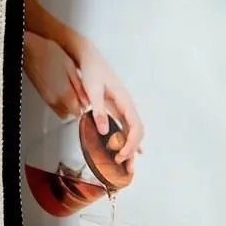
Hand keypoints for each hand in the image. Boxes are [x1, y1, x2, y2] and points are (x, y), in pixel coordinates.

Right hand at [23, 32, 88, 118]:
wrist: (30, 49)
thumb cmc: (49, 53)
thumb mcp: (70, 67)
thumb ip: (79, 87)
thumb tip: (87, 99)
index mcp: (64, 93)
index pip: (78, 112)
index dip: (85, 107)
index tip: (88, 100)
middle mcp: (54, 99)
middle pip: (69, 114)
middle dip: (77, 108)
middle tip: (81, 96)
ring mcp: (46, 97)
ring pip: (61, 111)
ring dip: (68, 106)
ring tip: (72, 92)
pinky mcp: (41, 94)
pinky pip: (53, 105)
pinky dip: (60, 102)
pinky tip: (62, 90)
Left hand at [72, 39, 143, 166]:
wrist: (89, 57)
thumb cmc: (92, 72)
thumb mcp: (93, 91)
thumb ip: (98, 110)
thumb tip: (103, 131)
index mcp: (125, 102)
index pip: (136, 127)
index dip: (131, 144)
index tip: (121, 156)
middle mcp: (127, 106)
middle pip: (136, 132)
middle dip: (132, 150)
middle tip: (124, 168)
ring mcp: (122, 107)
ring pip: (131, 131)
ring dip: (130, 148)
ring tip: (127, 165)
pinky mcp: (115, 108)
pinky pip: (124, 127)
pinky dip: (126, 139)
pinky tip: (125, 150)